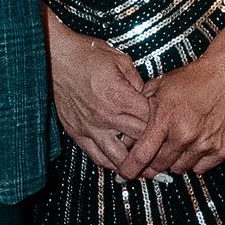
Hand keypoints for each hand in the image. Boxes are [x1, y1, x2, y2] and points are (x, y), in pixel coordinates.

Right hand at [48, 25, 153, 172]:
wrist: (55, 58)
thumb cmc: (86, 55)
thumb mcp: (121, 60)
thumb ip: (138, 81)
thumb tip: (148, 97)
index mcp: (120, 98)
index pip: (150, 122)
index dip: (163, 127)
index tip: (168, 130)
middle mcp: (106, 116)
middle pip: (138, 142)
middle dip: (153, 150)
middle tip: (164, 155)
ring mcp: (90, 127)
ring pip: (118, 158)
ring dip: (133, 165)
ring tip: (145, 170)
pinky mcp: (77, 133)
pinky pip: (96, 157)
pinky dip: (110, 164)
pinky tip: (119, 165)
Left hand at [117, 49, 224, 181]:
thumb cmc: (195, 78)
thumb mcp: (160, 86)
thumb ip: (142, 106)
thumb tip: (128, 125)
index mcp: (165, 120)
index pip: (141, 155)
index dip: (129, 168)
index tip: (124, 173)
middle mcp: (184, 135)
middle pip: (159, 165)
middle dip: (154, 160)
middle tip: (157, 150)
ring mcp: (205, 144)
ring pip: (180, 169)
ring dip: (175, 160)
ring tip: (179, 143)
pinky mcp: (222, 149)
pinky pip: (201, 168)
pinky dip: (196, 160)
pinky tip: (195, 145)